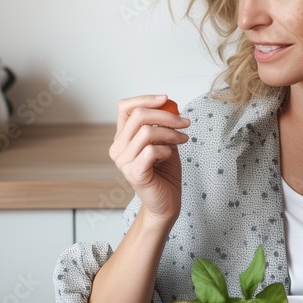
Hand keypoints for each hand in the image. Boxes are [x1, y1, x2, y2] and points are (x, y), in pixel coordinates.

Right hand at [109, 95, 189, 224]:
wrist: (165, 203)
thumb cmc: (164, 173)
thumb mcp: (165, 142)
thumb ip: (162, 125)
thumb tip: (170, 104)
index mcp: (122, 138)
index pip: (124, 107)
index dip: (145, 99)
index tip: (166, 99)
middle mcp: (118, 148)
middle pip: (138, 116)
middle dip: (167, 115)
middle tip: (185, 122)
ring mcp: (123, 162)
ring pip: (147, 132)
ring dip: (171, 133)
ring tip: (183, 139)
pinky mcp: (134, 173)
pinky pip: (152, 151)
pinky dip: (166, 150)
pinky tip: (170, 156)